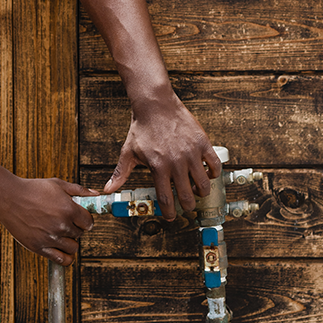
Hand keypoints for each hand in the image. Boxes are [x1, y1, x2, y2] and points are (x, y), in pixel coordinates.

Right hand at [0, 176, 97, 265]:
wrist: (7, 196)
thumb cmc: (31, 189)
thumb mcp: (57, 184)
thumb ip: (78, 191)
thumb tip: (96, 194)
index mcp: (68, 209)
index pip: (89, 223)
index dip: (84, 220)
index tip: (78, 218)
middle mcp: (61, 225)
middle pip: (80, 234)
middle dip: (74, 228)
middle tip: (63, 222)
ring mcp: (50, 237)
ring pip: (73, 248)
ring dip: (69, 241)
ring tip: (59, 233)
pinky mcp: (39, 247)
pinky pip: (61, 260)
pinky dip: (65, 257)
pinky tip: (60, 249)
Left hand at [102, 95, 220, 220]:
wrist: (155, 105)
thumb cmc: (141, 129)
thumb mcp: (128, 152)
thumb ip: (120, 173)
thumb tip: (107, 190)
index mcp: (158, 167)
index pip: (166, 198)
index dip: (169, 212)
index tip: (170, 217)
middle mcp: (176, 163)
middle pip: (187, 195)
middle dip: (188, 206)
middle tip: (187, 207)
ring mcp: (191, 153)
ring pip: (203, 184)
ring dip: (201, 192)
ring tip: (197, 192)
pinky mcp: (203, 144)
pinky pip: (215, 165)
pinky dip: (213, 174)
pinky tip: (207, 175)